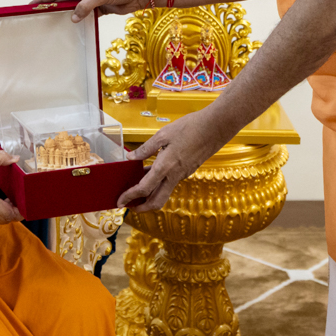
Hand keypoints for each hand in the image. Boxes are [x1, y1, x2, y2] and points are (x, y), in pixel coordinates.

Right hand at [30, 0, 147, 21]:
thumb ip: (85, 6)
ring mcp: (89, 0)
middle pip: (62, 1)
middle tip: (38, 17)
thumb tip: (72, 18)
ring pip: (72, 9)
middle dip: (51, 8)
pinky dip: (78, 21)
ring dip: (64, 16)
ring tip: (51, 24)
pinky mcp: (98, 9)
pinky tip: (71, 28)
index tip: (31, 4)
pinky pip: (83, 15)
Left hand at [117, 107, 231, 211]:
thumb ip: (145, 149)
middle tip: (129, 205)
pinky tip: (151, 173)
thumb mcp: (163, 134)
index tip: (120, 201)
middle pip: (156, 202)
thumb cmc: (190, 128)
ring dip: (150, 196)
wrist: (215, 128)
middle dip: (142, 207)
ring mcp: (182, 175)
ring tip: (136, 190)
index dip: (130, 197)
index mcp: (165, 167)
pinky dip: (159, 184)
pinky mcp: (187, 171)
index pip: (144, 189)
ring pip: (164, 193)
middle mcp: (174, 175)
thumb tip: (131, 158)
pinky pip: (170, 183)